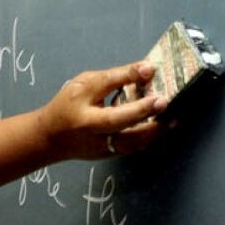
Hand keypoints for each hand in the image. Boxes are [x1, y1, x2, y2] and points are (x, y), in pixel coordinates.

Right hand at [39, 61, 167, 159]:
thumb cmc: (69, 105)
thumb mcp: (86, 84)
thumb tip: (147, 69)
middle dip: (145, 114)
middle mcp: (95, 137)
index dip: (127, 87)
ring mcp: (105, 150)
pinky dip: (149, 135)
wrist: (51, 138)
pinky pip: (134, 145)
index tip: (148, 72)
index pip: (108, 106)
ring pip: (133, 143)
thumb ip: (116, 77)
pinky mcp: (113, 155)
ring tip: (173, 117)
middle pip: (122, 128)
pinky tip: (162, 123)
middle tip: (164, 101)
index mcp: (84, 118)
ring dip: (155, 130)